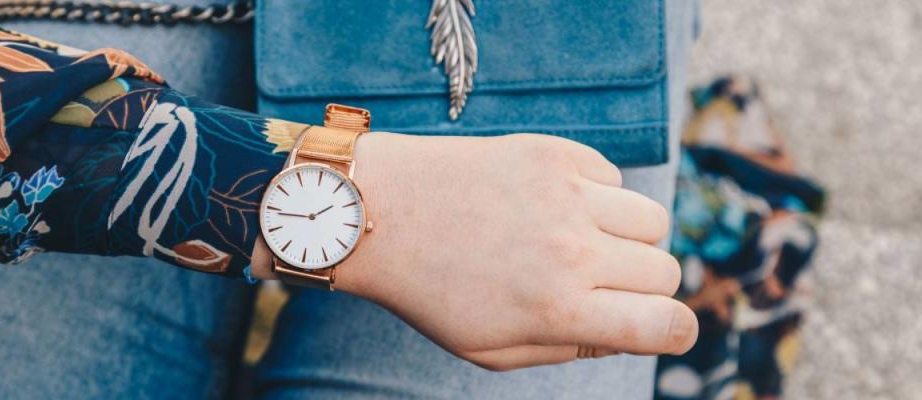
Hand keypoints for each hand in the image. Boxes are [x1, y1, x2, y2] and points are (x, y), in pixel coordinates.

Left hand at [252, 133, 696, 370]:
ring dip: (630, 238)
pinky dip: (596, 195)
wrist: (379, 212)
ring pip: (652, 219)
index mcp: (559, 310)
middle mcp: (573, 252)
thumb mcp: (489, 348)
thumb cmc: (428, 290)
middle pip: (665, 271)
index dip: (675, 331)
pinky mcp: (553, 154)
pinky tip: (552, 204)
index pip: (667, 324)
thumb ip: (566, 349)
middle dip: (643, 287)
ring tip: (583, 241)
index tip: (660, 326)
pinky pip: (612, 178)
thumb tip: (624, 334)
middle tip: (599, 283)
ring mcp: (566, 196)